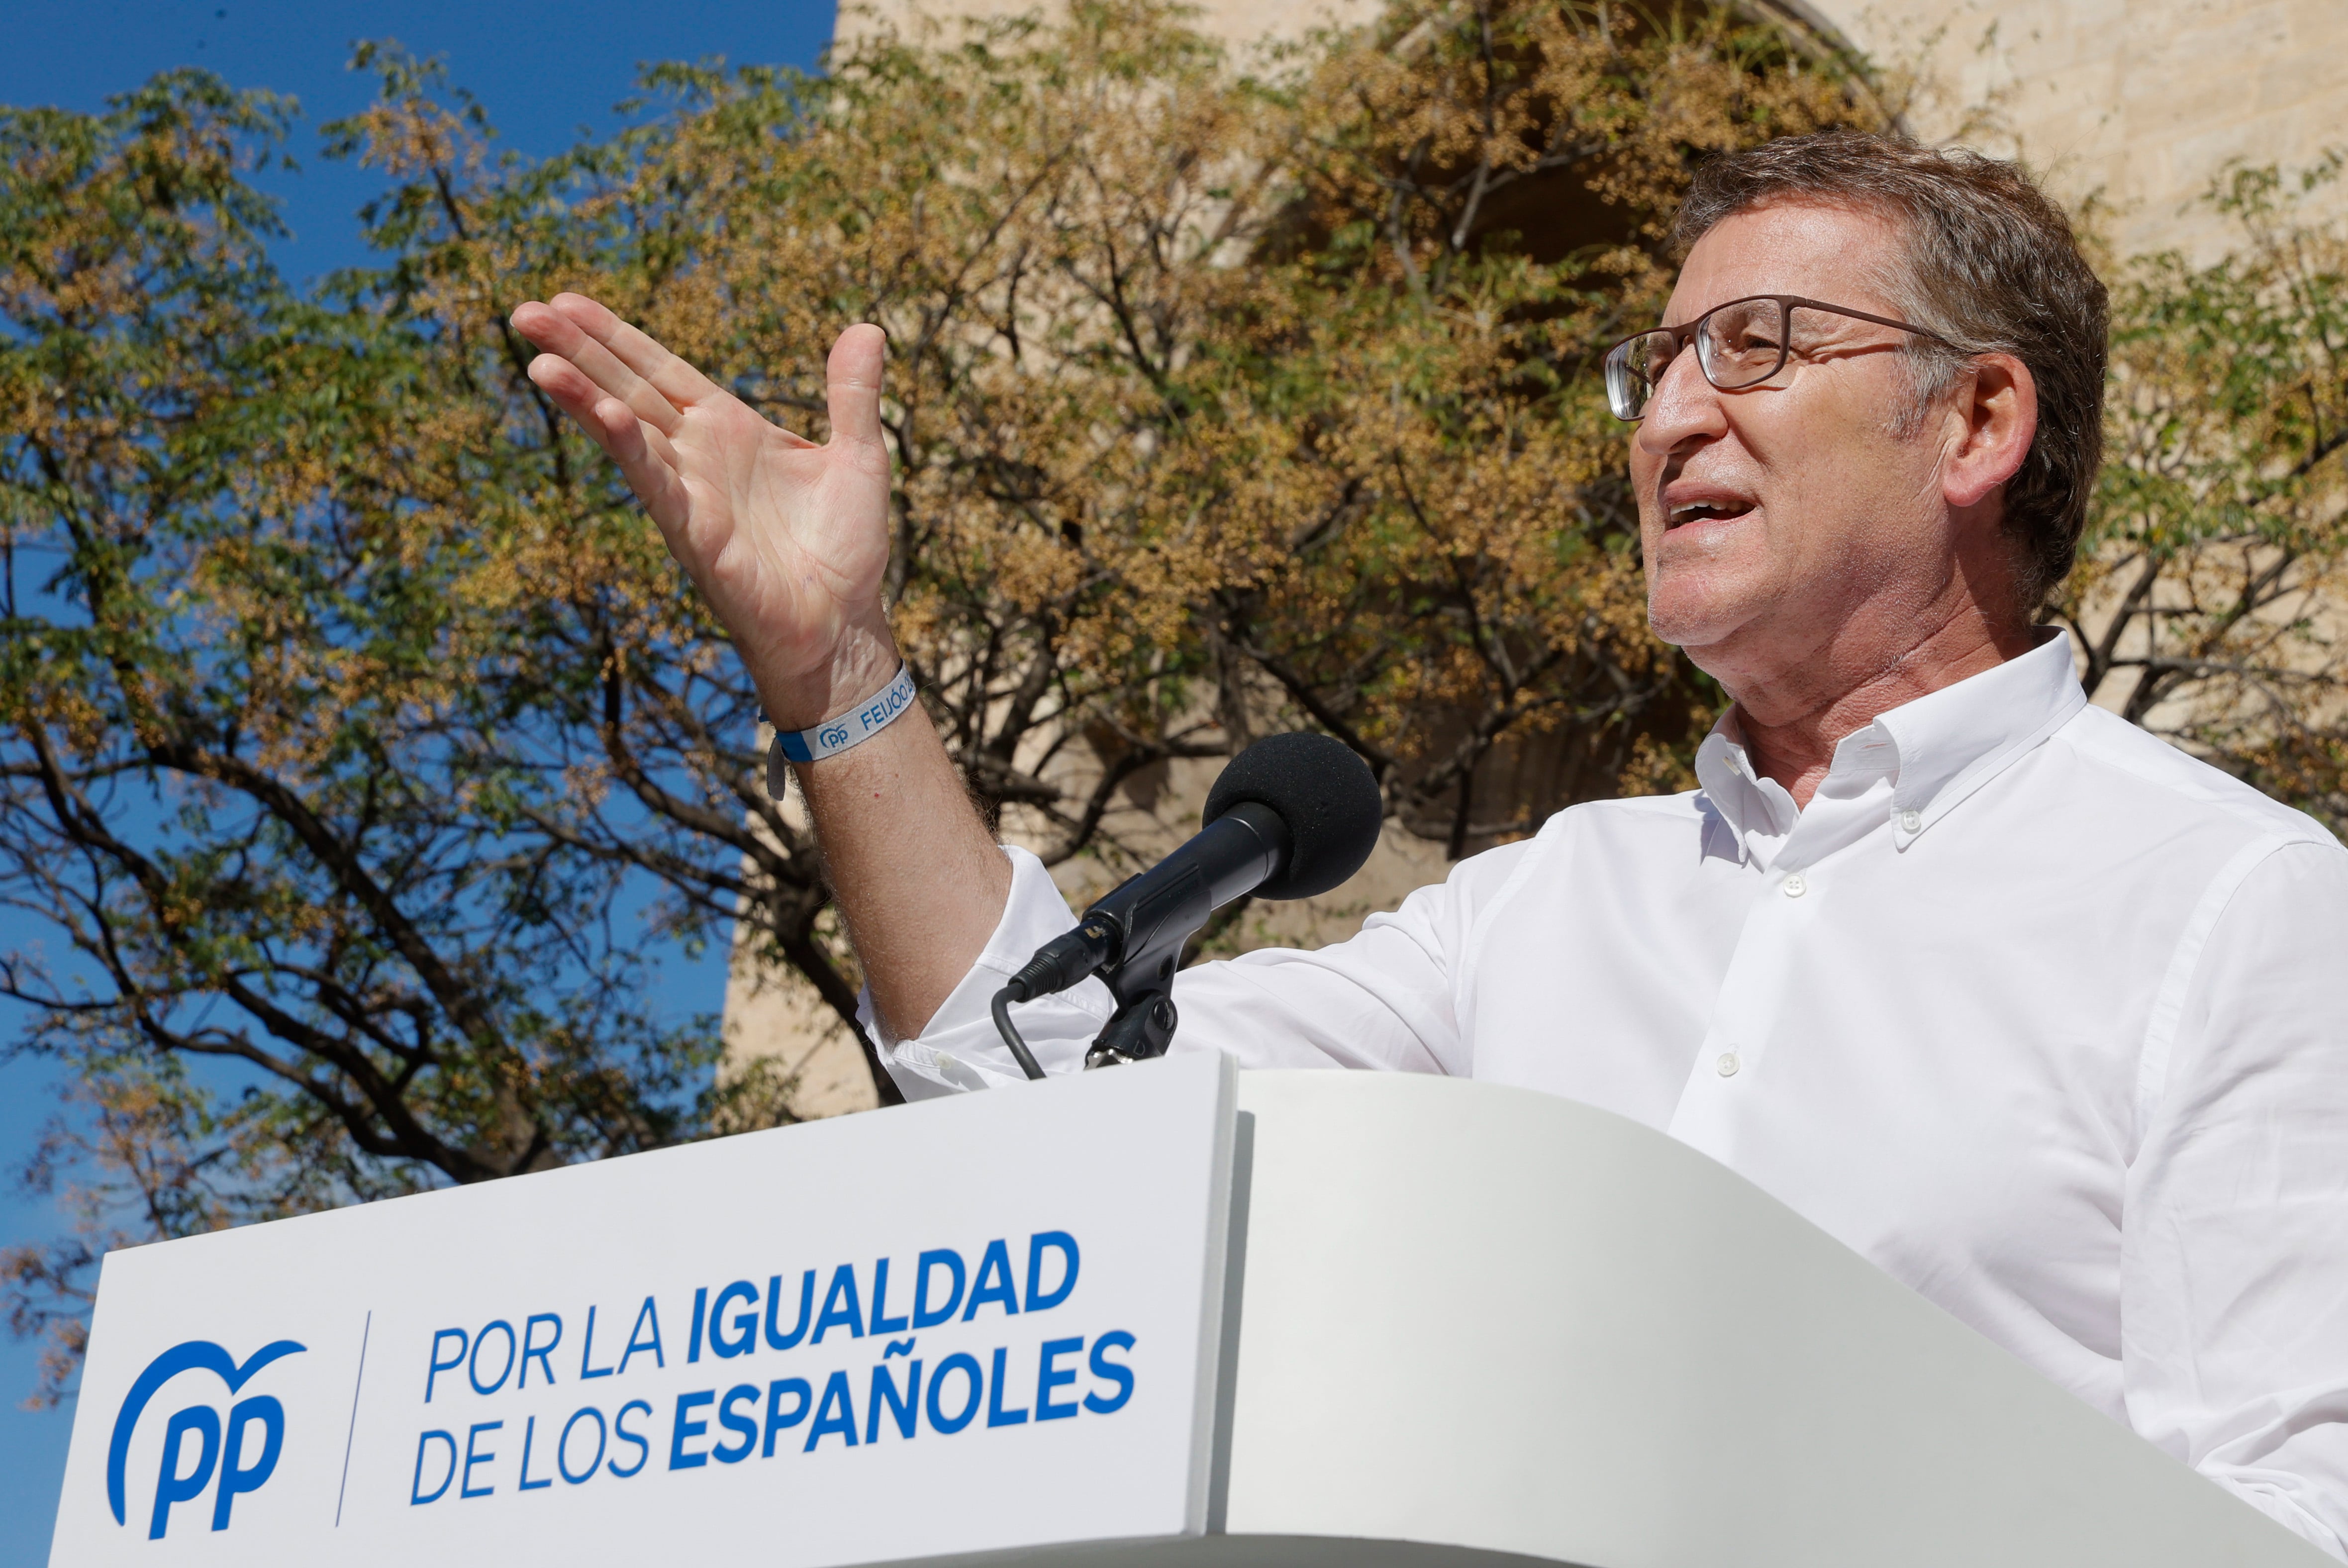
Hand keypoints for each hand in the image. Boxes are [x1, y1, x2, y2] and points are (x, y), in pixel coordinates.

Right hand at [509, 294, 897, 726]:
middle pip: (628, 388)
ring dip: (583, 395)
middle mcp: (699, 455)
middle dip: (578, 350)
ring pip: (627, 431)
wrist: (845, 625)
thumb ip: (853, 395)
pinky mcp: (695, 533)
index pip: (660, 368)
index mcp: (729, 428)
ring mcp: (690, 492)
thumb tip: (869, 328)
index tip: (566, 298)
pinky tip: (602, 414)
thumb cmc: (846, 550)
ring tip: (539, 359)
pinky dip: (630, 447)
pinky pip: (656, 482)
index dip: (615, 335)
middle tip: (525, 310)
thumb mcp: (860, 457)